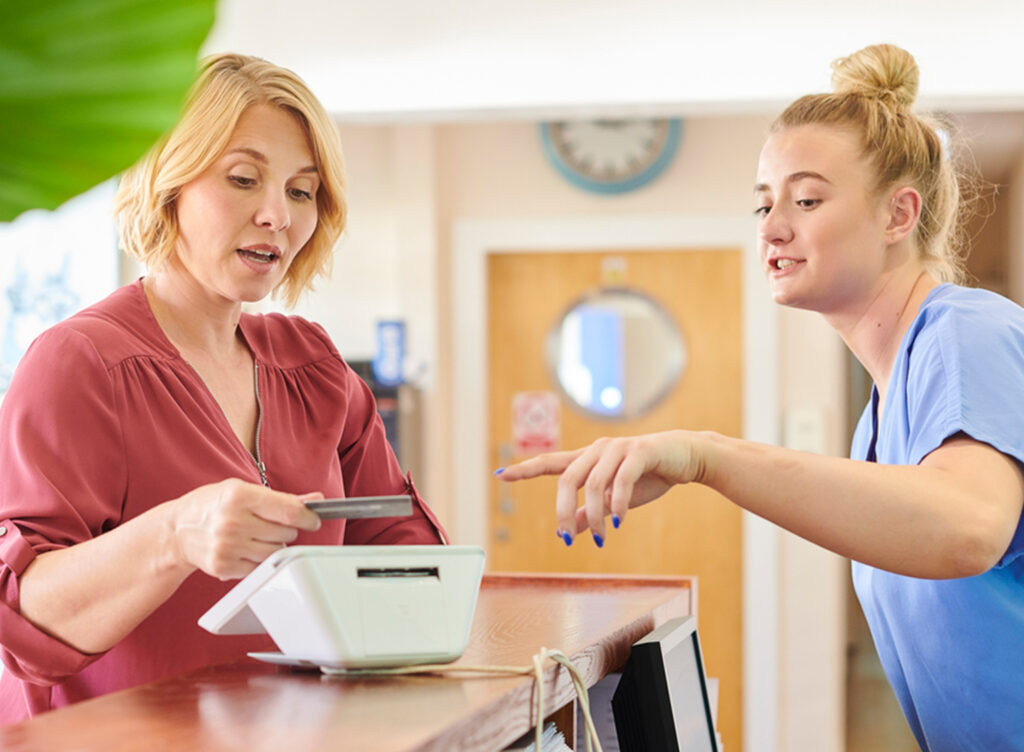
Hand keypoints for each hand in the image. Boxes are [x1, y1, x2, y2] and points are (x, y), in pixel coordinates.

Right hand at [169, 478, 322, 579]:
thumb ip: (280, 498)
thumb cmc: (211, 506)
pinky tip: (246, 548)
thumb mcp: (242, 490)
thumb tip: (315, 500)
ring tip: (257, 535)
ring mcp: (228, 546)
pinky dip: (259, 560)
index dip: (308, 517)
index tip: (313, 520)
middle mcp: (233, 521)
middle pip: (286, 533)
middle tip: (271, 524)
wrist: (176, 531)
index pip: (289, 511)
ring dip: (275, 546)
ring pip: (276, 553)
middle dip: (287, 530)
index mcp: (239, 496)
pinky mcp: (224, 566)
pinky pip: (260, 568)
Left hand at [497, 430, 707, 542]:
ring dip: (595, 514)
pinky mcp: (639, 452)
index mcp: (588, 459)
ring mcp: (617, 449)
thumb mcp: (616, 499)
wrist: (687, 457)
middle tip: (567, 538)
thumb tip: (568, 530)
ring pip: (593, 484)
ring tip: (603, 536)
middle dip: (564, 512)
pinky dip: (617, 504)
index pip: (550, 463)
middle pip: (566, 480)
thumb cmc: (650, 475)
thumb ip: (591, 512)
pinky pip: (620, 481)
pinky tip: (618, 521)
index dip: (525, 469)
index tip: (501, 476)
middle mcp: (597, 450)